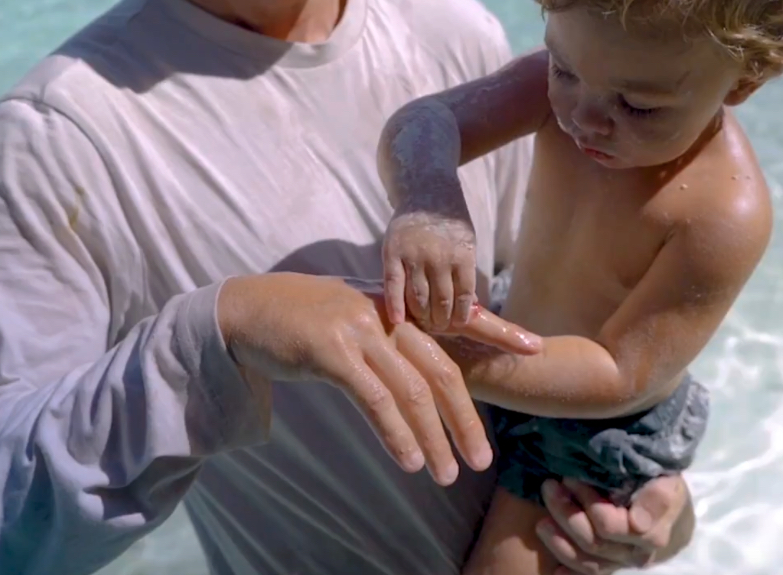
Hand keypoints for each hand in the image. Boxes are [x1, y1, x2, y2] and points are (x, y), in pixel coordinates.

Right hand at [218, 273, 540, 485]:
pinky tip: (409, 459)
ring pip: (412, 389)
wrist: (247, 310)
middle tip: (480, 459)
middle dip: (465, 418)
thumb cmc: (302, 323)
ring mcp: (360, 330)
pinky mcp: (332, 349)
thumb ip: (388, 347)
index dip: (499, 333)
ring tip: (445, 473)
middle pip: (440, 370)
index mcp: (397, 309)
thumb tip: (418, 382)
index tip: (535, 348)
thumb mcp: (353, 327)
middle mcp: (386, 315)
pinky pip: (374, 397)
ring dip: (433, 437)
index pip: (455, 325)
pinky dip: (396, 432)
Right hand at [383, 203, 477, 330]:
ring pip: (418, 297)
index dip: (460, 316)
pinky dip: (395, 305)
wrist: (425, 193)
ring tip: (422, 324)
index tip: (456, 325)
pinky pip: (393, 285)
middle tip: (437, 327)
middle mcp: (439, 258)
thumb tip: (470, 306)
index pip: (463, 297)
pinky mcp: (392, 253)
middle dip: (440, 320)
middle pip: (441, 301)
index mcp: (463, 256)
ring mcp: (414, 256)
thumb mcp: (467, 244)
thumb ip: (465, 273)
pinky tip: (398, 321)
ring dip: (421, 316)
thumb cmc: (450, 224)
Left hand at [535, 475, 692, 572]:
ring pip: (586, 562)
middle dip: (566, 514)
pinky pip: (587, 574)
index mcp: (650, 533)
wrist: (665, 504)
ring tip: (542, 520)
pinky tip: (554, 570)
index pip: (608, 526)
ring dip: (559, 542)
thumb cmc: (661, 485)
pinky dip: (569, 572)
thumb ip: (658, 498)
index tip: (570, 476)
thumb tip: (638, 523)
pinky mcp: (608, 565)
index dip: (586, 501)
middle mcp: (634, 554)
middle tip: (549, 487)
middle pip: (593, 542)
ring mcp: (620, 562)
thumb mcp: (667, 482)